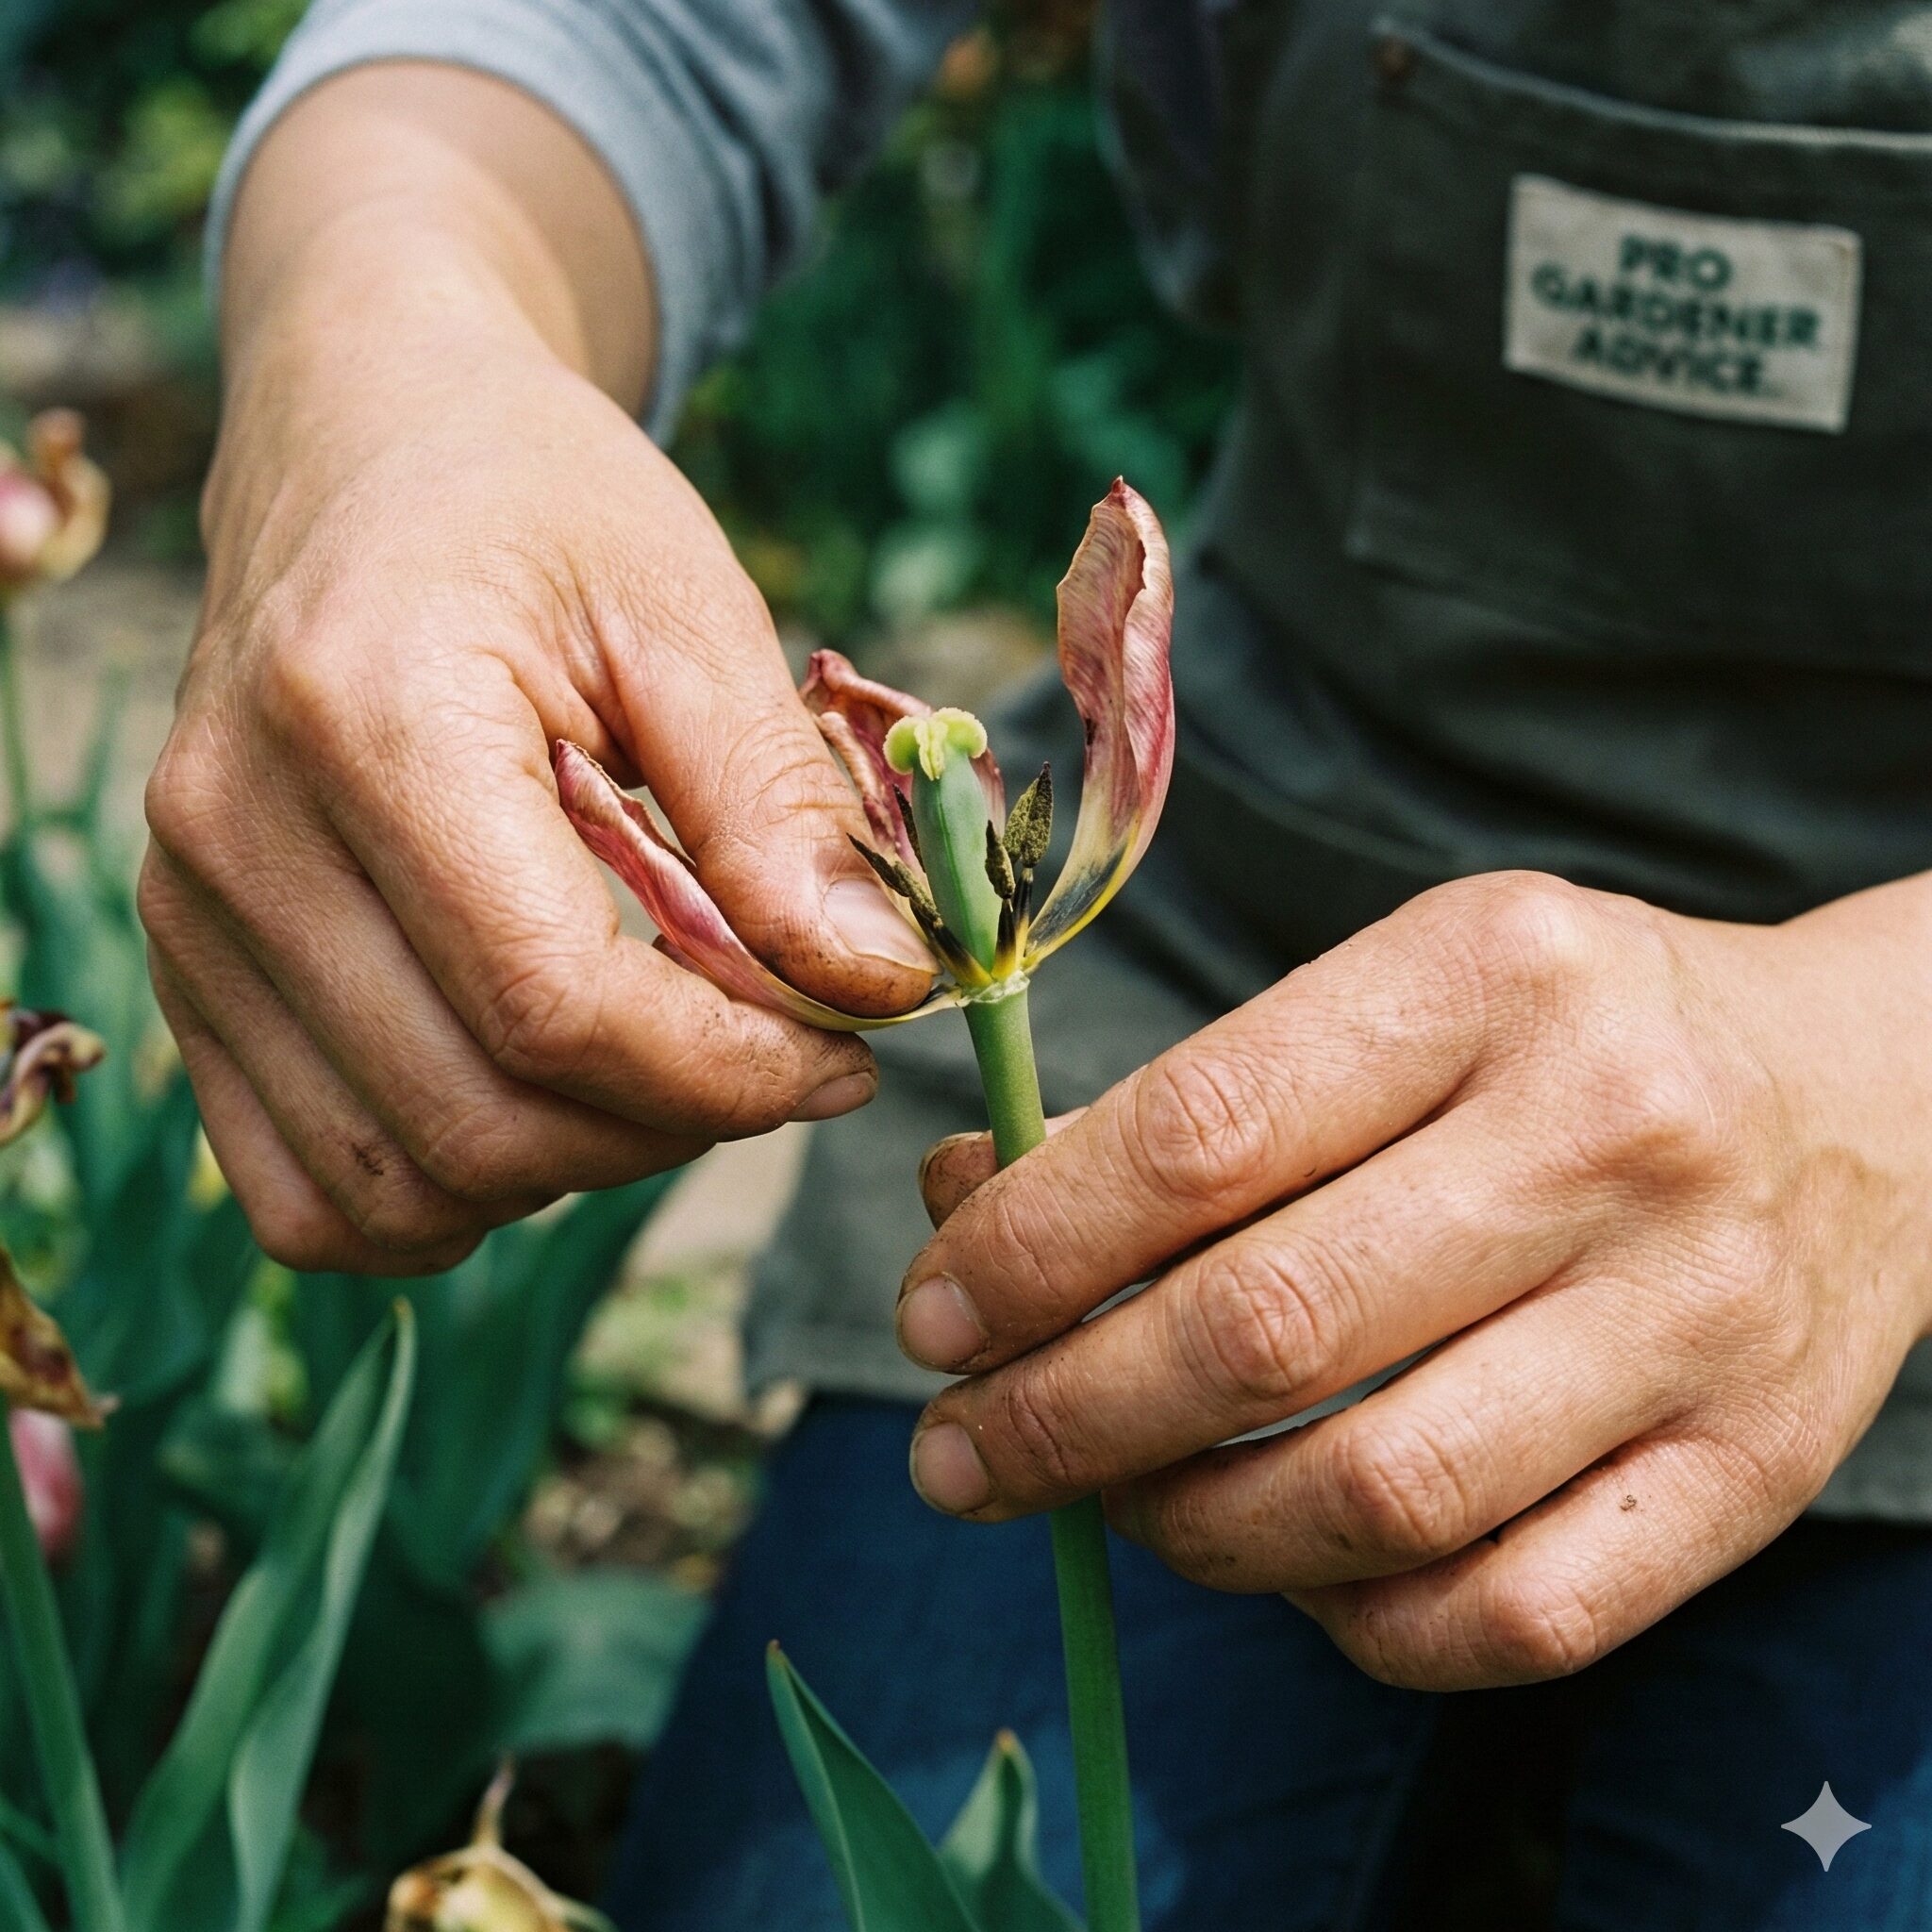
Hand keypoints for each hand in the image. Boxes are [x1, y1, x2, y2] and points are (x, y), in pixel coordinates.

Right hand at [141, 70, 927, 1274]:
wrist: (366, 447)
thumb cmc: (537, 505)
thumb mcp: (686, 609)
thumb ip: (777, 806)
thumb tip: (879, 983)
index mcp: (363, 717)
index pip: (554, 1005)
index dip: (728, 1071)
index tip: (843, 1056)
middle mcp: (236, 836)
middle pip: (480, 1119)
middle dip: (672, 1126)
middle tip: (780, 1060)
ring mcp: (188, 922)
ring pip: (398, 1189)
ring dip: (573, 1167)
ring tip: (669, 1067)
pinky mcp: (189, 977)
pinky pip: (308, 1195)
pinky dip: (451, 1195)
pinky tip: (548, 1103)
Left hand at [900, 871, 1931, 1688]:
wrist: (1864, 1091)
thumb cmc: (1570, 1035)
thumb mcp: (1398, 992)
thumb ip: (1192, 1104)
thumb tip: (968, 1207)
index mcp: (1487, 975)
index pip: (1200, 1133)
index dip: (1028, 1247)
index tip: (932, 1313)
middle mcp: (1606, 1133)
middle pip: (1266, 1329)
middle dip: (1063, 1413)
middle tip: (961, 1446)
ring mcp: (1694, 1315)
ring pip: (1374, 1494)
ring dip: (1186, 1527)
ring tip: (1108, 1498)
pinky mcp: (1751, 1470)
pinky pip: (1511, 1615)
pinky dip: (1350, 1620)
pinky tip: (1280, 1565)